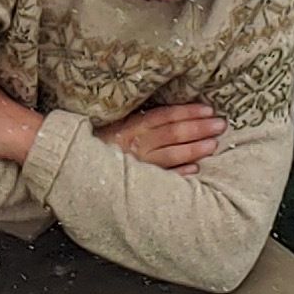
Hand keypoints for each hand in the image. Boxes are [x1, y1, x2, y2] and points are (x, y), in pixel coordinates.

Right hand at [96, 101, 224, 171]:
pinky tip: (196, 170)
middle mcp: (134, 144)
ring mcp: (137, 165)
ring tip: (214, 145)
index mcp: (129, 127)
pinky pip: (162, 177)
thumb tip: (171, 114)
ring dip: (194, 149)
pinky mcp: (136, 183)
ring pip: (171, 155)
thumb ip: (139, 120)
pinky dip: (180, 173)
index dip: (187, 112)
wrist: (73, 167)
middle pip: (171, 134)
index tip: (208, 110)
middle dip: (198, 128)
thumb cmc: (98, 144)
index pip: (164, 116)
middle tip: (220, 125)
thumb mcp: (115, 126)